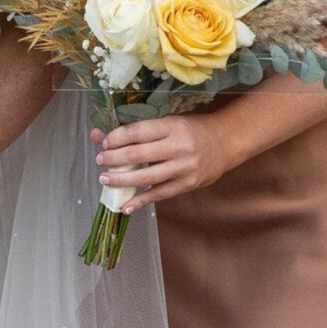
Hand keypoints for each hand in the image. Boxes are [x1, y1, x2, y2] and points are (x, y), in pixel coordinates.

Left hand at [94, 114, 241, 211]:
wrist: (227, 141)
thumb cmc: (192, 129)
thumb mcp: (168, 121)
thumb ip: (138, 129)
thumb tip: (99, 134)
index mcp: (171, 126)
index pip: (136, 132)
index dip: (115, 138)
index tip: (103, 142)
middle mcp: (178, 146)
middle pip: (137, 154)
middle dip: (113, 159)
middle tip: (100, 160)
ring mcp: (184, 168)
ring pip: (146, 177)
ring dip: (122, 180)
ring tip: (105, 180)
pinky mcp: (188, 184)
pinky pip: (160, 194)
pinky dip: (141, 201)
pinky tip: (125, 206)